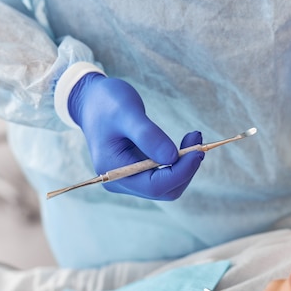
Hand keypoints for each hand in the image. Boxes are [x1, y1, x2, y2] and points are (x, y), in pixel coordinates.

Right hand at [69, 73, 203, 199]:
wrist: (92, 100)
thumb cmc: (106, 102)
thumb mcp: (126, 112)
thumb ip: (148, 135)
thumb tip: (172, 157)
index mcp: (114, 171)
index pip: (154, 186)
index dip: (180, 172)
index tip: (198, 151)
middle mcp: (121, 181)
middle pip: (164, 190)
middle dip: (186, 169)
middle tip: (198, 140)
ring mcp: (130, 178)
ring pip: (168, 185)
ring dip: (185, 165)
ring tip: (193, 138)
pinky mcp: (138, 171)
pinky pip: (164, 175)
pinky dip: (179, 162)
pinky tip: (185, 143)